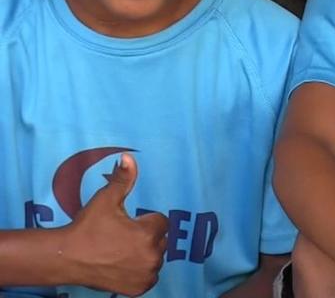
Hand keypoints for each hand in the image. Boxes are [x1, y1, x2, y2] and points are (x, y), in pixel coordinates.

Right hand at [59, 153, 167, 295]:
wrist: (66, 258)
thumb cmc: (87, 227)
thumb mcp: (106, 199)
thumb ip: (123, 179)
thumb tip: (129, 157)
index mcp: (149, 234)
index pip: (161, 222)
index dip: (144, 221)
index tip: (126, 224)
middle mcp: (152, 257)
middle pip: (160, 240)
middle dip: (146, 237)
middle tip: (121, 238)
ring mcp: (146, 275)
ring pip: (155, 258)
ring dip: (144, 254)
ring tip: (120, 251)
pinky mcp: (138, 288)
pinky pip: (149, 276)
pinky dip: (140, 271)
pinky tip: (123, 265)